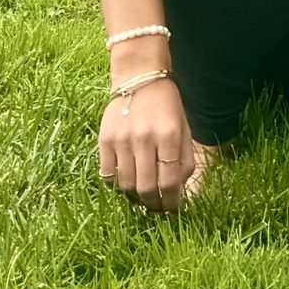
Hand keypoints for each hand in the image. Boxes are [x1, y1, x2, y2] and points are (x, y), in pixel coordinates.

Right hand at [97, 77, 194, 212]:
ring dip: (135, 197)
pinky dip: (117, 184)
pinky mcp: (104, 140)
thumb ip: (184, 158)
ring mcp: (122, 141)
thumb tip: (179, 189)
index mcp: (169, 136)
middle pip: (146, 188)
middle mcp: (144, 139)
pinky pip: (107, 174)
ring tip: (142, 198)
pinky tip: (126, 182)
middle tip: (157, 209)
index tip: (173, 210)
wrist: (139, 78)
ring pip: (126, 185)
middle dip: (154, 205)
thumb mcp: (184, 127)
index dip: (172, 202)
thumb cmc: (167, 105)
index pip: (169, 182)